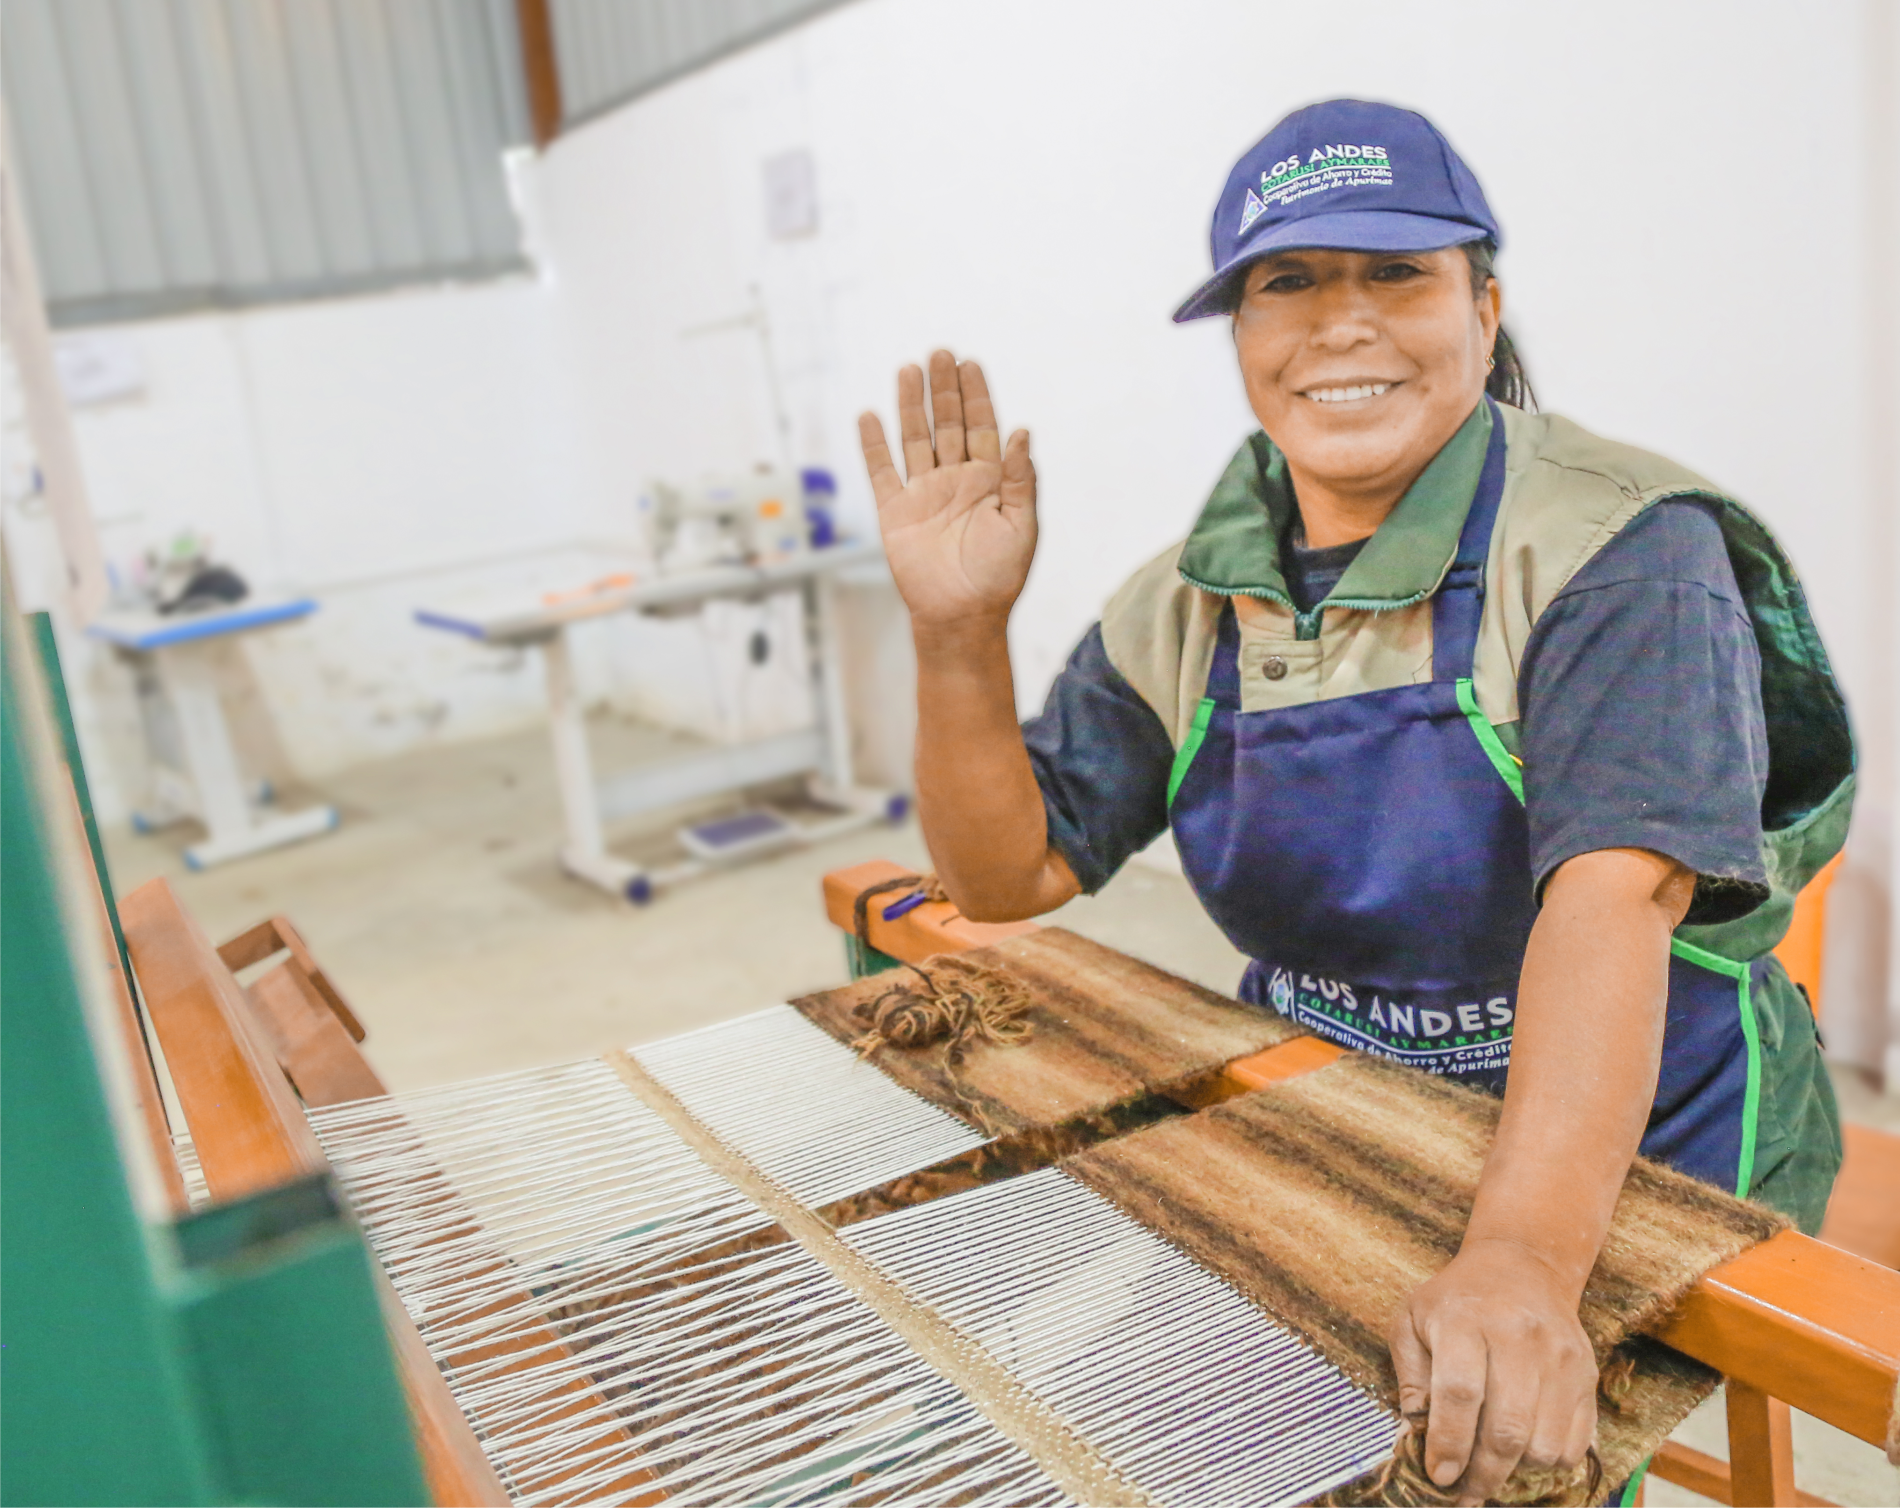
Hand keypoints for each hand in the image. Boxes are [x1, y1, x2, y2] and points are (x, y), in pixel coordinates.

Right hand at [859, 350, 1035, 630]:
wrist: (961, 616)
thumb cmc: (998, 576)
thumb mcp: (1021, 525)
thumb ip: (1020, 478)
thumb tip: (1022, 431)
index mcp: (989, 481)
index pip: (983, 428)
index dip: (977, 396)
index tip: (970, 364)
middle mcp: (955, 481)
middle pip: (948, 424)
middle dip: (944, 390)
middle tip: (939, 352)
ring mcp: (924, 494)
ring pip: (915, 439)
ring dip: (911, 405)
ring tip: (908, 369)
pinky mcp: (895, 512)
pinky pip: (882, 472)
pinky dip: (874, 445)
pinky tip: (870, 415)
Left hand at [1388, 1240, 1598, 1506]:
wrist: (1521, 1267)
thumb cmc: (1456, 1300)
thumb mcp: (1412, 1320)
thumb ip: (1410, 1375)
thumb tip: (1414, 1431)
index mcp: (1465, 1320)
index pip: (1460, 1394)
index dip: (1449, 1444)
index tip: (1439, 1476)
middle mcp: (1518, 1337)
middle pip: (1507, 1428)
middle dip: (1482, 1474)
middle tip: (1463, 1494)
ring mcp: (1559, 1357)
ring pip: (1543, 1444)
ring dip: (1515, 1470)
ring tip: (1491, 1465)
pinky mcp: (1587, 1374)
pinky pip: (1575, 1442)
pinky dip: (1548, 1461)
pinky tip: (1522, 1450)